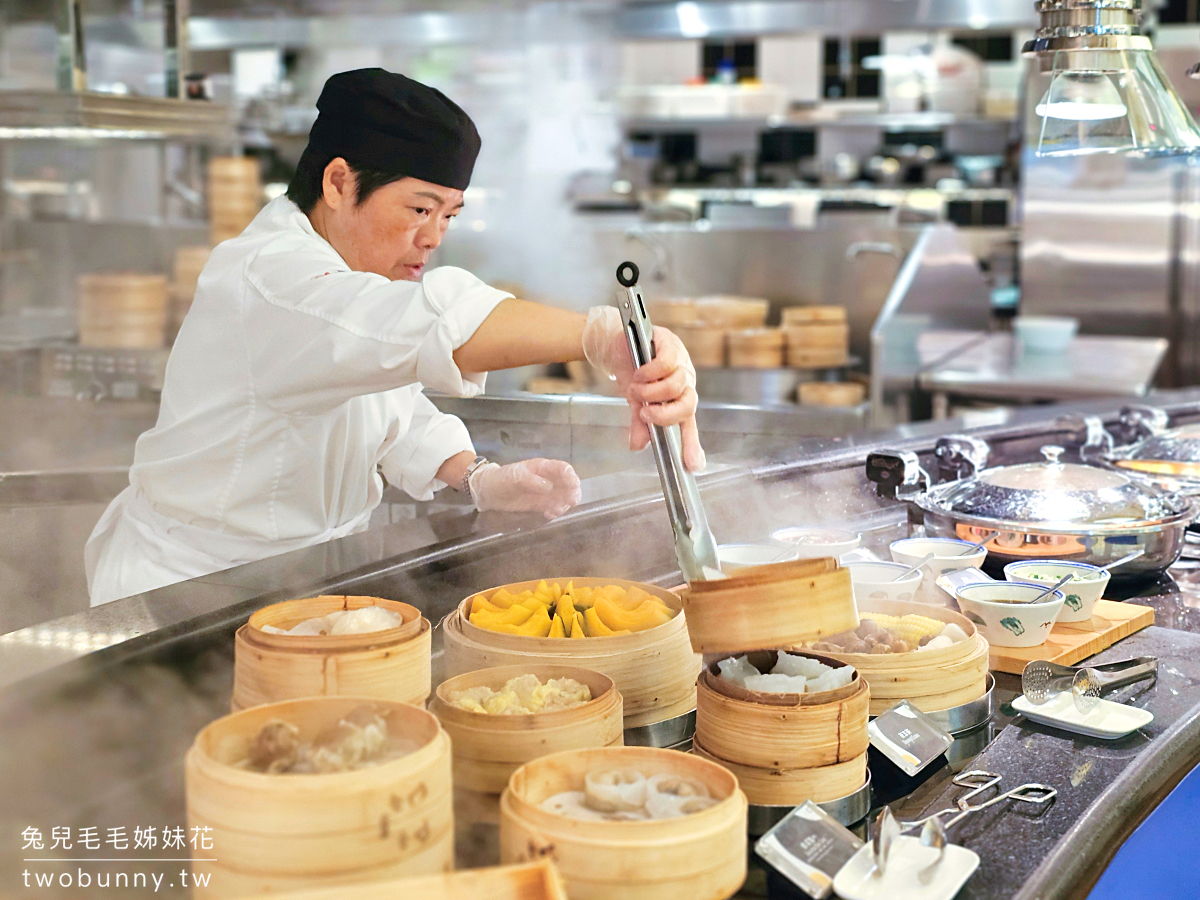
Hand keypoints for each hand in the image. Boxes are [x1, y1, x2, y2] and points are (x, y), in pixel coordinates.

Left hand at [470, 458, 581, 519]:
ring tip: (556, 510)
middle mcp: (547, 479)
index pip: (563, 469)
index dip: (571, 476)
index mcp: (542, 467)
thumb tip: (549, 487)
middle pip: (567, 484)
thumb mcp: (515, 476)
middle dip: (572, 492)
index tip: (574, 486)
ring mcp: (544, 493)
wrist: (488, 492)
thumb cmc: (501, 478)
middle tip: (571, 502)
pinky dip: (555, 512)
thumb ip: (532, 480)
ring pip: (562, 498)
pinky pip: (553, 508)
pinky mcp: (539, 505)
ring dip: (564, 504)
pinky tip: (549, 515)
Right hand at [583, 306, 704, 470]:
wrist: (617, 345)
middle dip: (664, 415)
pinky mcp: (670, 344)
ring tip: (635, 389)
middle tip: (644, 414)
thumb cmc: (632, 373)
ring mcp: (680, 363)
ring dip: (650, 392)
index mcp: (680, 399)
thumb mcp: (635, 403)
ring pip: (676, 385)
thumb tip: (637, 446)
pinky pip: (667, 363)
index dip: (692, 445)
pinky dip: (650, 372)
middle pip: (688, 406)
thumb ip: (640, 424)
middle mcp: (685, 383)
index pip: (689, 425)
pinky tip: (639, 373)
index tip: (693, 465)